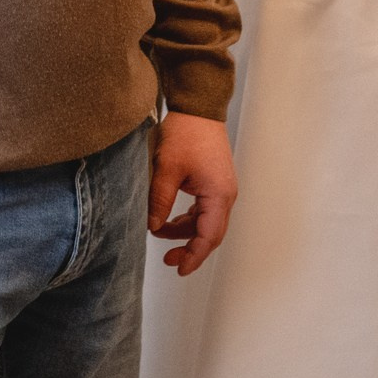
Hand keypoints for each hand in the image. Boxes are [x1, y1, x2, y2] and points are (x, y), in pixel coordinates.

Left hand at [147, 111, 235, 275]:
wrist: (198, 108)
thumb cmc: (187, 133)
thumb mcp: (167, 170)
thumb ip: (160, 201)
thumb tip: (152, 226)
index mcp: (218, 195)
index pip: (208, 236)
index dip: (194, 256)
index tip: (180, 269)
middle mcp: (225, 195)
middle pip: (211, 233)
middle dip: (190, 249)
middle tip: (170, 261)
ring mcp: (221, 189)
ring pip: (206, 222)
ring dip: (185, 232)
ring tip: (161, 235)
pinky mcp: (214, 182)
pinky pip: (203, 210)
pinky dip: (188, 219)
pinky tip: (169, 220)